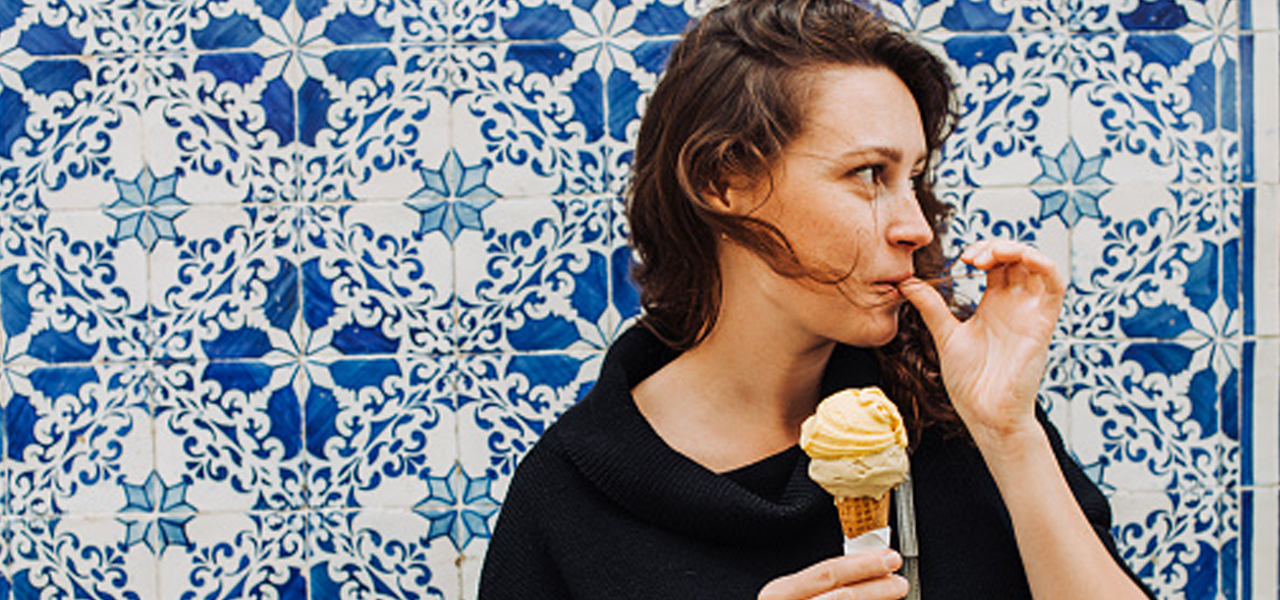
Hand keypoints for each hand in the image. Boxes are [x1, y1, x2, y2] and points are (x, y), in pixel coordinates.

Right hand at [758, 550, 908, 599]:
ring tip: (895, 594)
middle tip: (899, 581)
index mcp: (779, 595)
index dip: (862, 564)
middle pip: (840, 597)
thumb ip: (818, 588)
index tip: (887, 559)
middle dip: (876, 587)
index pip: (826, 574)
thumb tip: (863, 574)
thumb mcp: (790, 597)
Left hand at [898, 240, 1065, 443]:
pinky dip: (1044, 264)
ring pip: (1038, 265)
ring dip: (1018, 249)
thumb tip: (906, 282)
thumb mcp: (945, 334)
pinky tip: (1021, 258)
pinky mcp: (1042, 323)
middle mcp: (1015, 305)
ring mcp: (1030, 312)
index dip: (983, 250)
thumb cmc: (969, 381)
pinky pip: (1055, 286)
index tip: (961, 258)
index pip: (997, 263)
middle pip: (1017, 258)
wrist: (985, 413)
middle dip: (996, 246)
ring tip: (989, 256)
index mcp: (994, 305)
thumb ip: (930, 307)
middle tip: (971, 256)